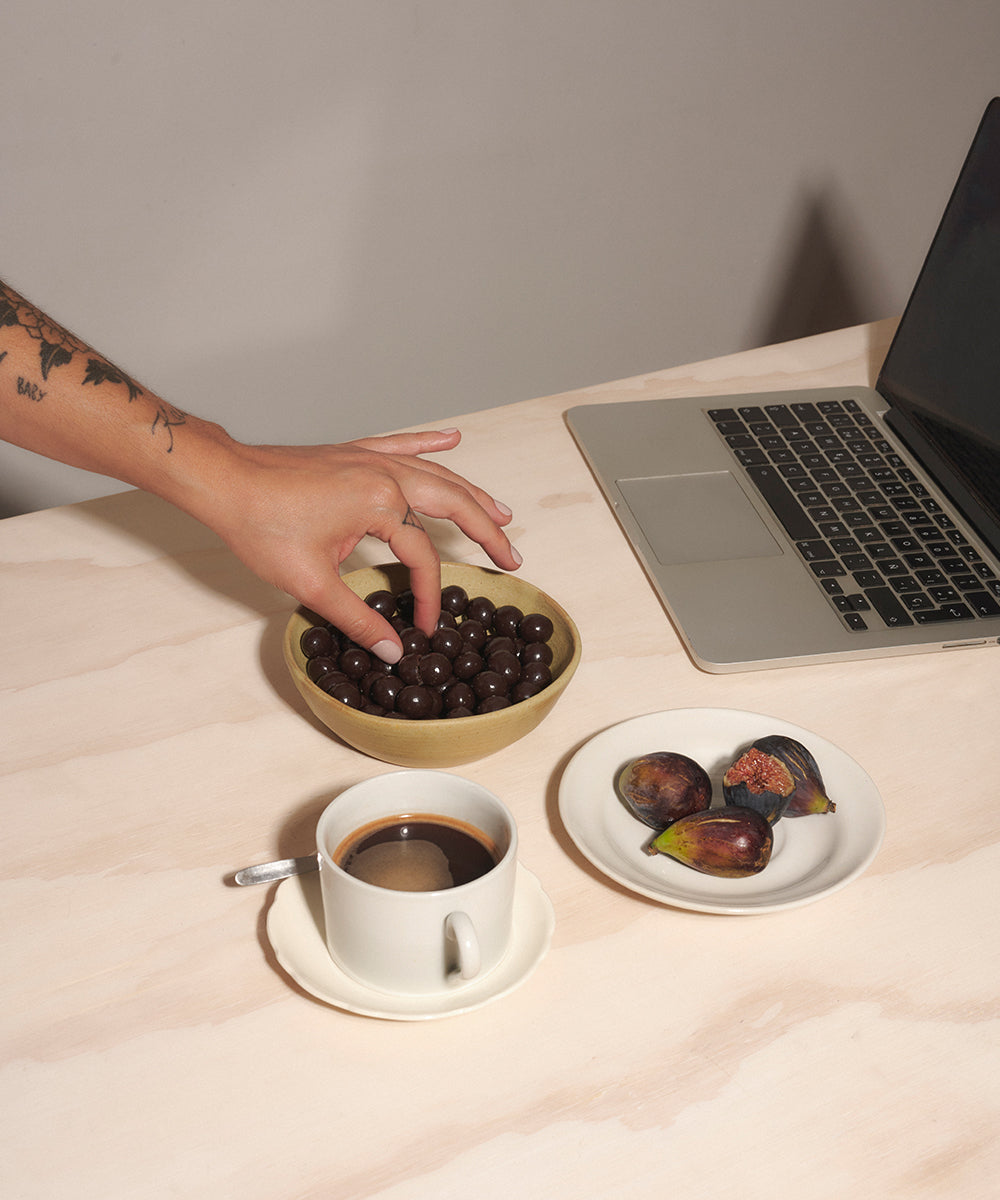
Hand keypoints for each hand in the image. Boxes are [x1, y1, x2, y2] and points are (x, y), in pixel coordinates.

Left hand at [206, 428, 520, 659]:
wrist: (224, 480)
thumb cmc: (260, 524)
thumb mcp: (310, 582)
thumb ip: (356, 617)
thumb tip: (390, 649)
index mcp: (380, 504)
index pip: (423, 556)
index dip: (430, 595)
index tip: (427, 624)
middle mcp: (385, 475)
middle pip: (453, 502)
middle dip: (486, 531)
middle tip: (511, 556)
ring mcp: (371, 459)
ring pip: (438, 473)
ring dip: (473, 493)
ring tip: (501, 512)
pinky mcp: (354, 453)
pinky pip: (405, 445)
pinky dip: (432, 443)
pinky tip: (454, 439)